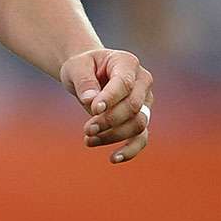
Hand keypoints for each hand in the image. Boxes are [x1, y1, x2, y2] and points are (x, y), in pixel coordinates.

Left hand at [59, 48, 153, 163]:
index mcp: (127, 62)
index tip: (93, 109)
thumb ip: (84, 81)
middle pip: (133, 106)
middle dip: (109, 120)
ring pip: (138, 124)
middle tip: (87, 129)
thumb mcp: (76, 67)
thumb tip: (91, 101)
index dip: (110, 98)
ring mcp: (145, 101)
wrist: (88, 73)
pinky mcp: (141, 119)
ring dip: (114, 135)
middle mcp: (142, 81)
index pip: (124, 83)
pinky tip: (113, 158)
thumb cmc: (82, 67)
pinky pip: (142, 138)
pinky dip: (130, 150)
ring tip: (88, 139)